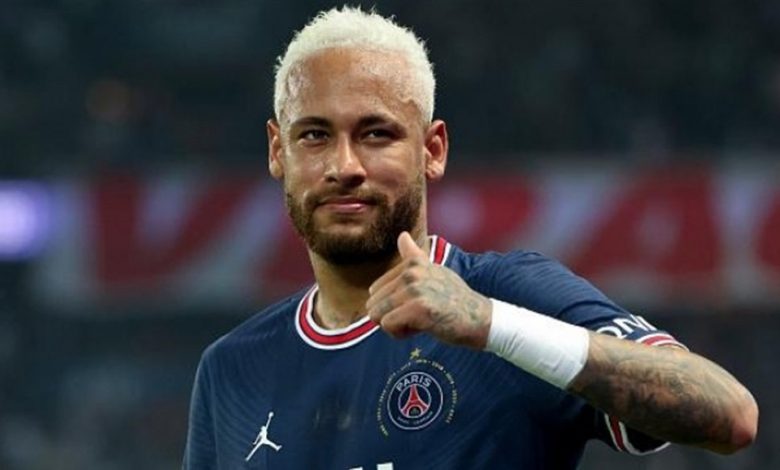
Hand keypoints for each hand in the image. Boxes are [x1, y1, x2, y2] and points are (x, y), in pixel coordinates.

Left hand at [366, 232, 491, 348]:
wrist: (478, 319)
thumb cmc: (454, 298)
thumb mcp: (434, 270)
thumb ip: (414, 256)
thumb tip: (402, 235)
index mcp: (412, 263)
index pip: (376, 290)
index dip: (392, 304)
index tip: (416, 304)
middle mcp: (411, 272)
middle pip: (374, 304)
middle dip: (391, 316)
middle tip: (418, 315)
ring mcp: (415, 289)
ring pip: (378, 315)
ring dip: (396, 326)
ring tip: (420, 321)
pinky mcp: (418, 308)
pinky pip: (388, 326)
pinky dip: (401, 333)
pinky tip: (421, 328)